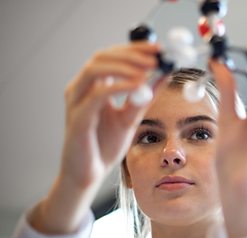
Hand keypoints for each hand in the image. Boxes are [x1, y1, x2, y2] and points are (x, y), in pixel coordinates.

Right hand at [31, 42, 161, 233]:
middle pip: (102, 57)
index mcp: (93, 86)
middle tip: (156, 56)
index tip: (159, 48)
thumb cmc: (104, 145)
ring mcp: (76, 102)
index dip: (135, 48)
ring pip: (96, 69)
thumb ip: (145, 97)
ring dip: (125, 66)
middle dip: (131, 54)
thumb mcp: (131, 117)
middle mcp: (81, 89)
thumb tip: (165, 75)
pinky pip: (97, 95)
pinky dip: (119, 86)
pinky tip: (138, 85)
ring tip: (149, 68)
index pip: (112, 55)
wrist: (89, 175)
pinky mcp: (77, 118)